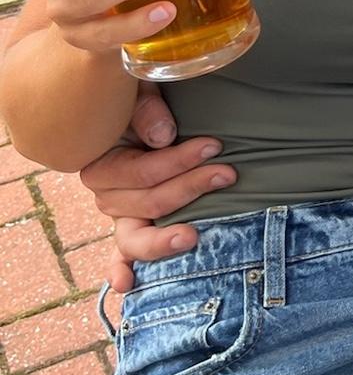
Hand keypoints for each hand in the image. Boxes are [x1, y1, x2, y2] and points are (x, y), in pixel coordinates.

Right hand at [77, 89, 236, 292]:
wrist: (136, 105)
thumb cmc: (144, 95)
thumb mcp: (140, 89)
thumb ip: (146, 110)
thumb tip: (164, 136)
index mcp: (102, 159)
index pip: (140, 172)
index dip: (179, 161)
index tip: (215, 145)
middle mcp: (106, 192)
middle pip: (147, 203)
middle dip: (190, 187)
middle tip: (227, 172)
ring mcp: (118, 214)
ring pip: (136, 235)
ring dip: (165, 238)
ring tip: (193, 236)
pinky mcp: (130, 226)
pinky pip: (120, 256)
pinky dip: (120, 271)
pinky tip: (127, 285)